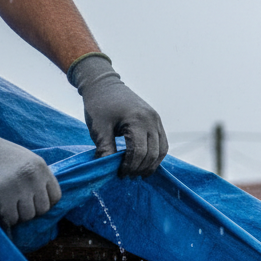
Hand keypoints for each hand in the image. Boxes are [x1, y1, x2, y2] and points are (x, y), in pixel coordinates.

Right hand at [0, 121, 60, 226]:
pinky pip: (11, 217)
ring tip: (7, 205)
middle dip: (30, 211)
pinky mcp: (2, 193)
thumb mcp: (25, 161)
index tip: (31, 202)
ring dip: (17, 215)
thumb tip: (44, 203)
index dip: (44, 203)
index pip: (56, 197)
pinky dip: (6, 217)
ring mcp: (18, 185)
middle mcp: (33, 177)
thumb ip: (37, 179)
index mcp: (41, 168)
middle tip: (16, 205)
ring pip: (27, 216)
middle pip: (42, 209)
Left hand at [68, 54, 166, 176]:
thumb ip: (105, 148)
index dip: (130, 166)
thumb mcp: (98, 128)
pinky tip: (146, 162)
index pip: (139, 151)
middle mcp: (151, 120)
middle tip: (129, 176)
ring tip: (140, 173)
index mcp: (137, 120)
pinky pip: (162, 142)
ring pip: (162, 150)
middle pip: (152, 153)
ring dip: (152, 164)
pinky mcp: (156, 120)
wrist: (104, 84)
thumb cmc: (99, 104)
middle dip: (141, 167)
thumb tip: (107, 169)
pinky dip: (156, 155)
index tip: (120, 173)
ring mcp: (156, 120)